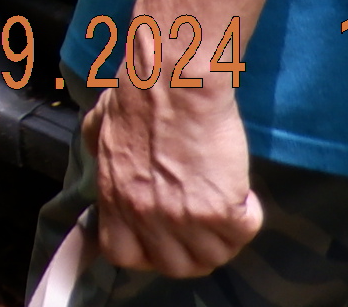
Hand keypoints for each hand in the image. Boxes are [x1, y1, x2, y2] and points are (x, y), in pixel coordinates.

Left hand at [85, 51, 261, 277]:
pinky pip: (243, 233)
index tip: (163, 236)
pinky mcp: (219, 209)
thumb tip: (100, 156)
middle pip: (174, 267)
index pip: (123, 256)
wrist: (174, 81)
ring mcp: (182, 217)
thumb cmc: (137, 94)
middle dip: (192, 251)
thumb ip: (99, 151)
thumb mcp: (99, 125)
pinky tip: (242, 195)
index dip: (147, 251)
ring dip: (224, 238)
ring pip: (213, 257)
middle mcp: (145, 216)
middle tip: (203, 226)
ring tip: (226, 210)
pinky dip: (248, 217)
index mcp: (114, 199)